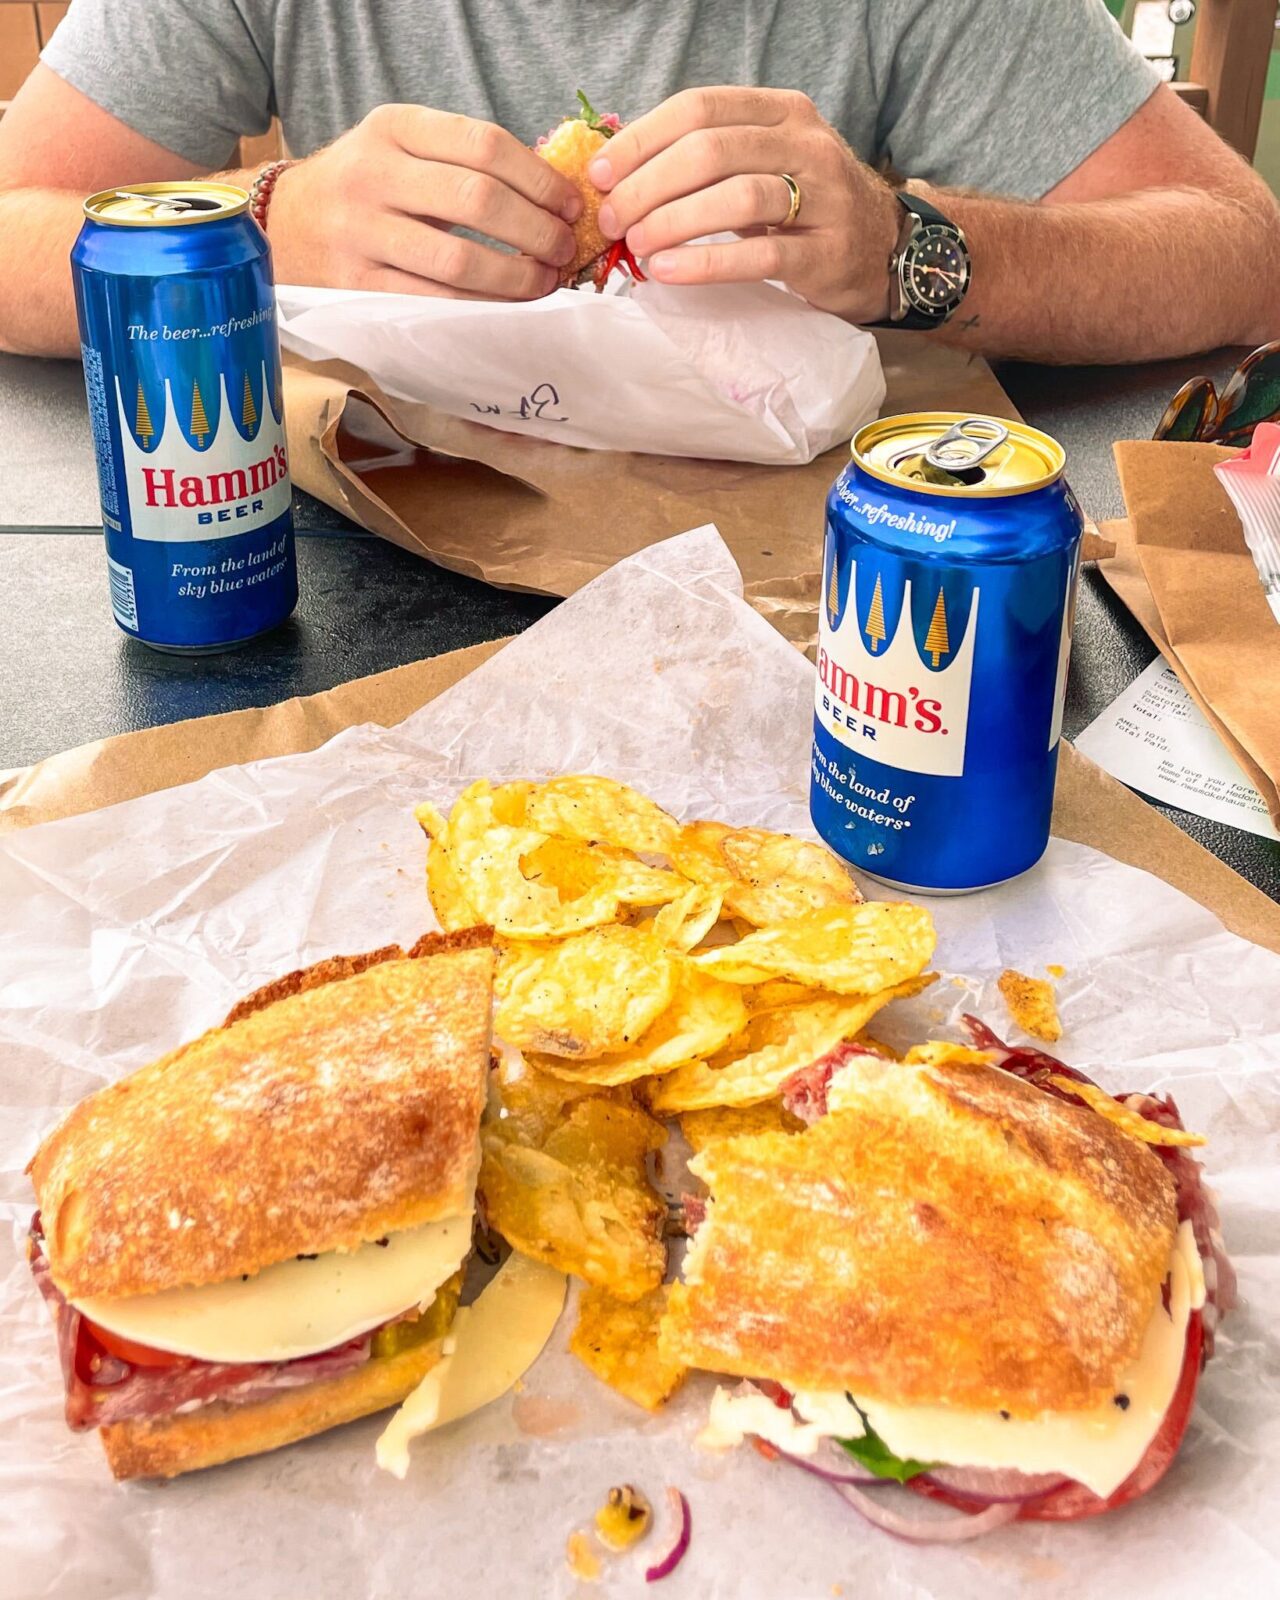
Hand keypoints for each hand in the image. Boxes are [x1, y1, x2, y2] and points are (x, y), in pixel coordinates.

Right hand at [267, 105, 582, 299]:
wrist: (284, 225)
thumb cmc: (365, 188)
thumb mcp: (400, 148)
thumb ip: (460, 159)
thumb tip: (551, 196)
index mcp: (393, 128)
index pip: (484, 145)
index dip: (539, 179)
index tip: (569, 206)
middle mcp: (373, 175)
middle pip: (478, 200)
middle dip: (536, 230)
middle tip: (563, 250)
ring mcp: (362, 233)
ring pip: (459, 260)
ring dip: (516, 277)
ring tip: (544, 282)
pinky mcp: (358, 285)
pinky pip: (435, 302)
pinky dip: (482, 307)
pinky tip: (507, 307)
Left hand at [589, 87, 899, 322]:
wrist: (883, 249)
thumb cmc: (805, 207)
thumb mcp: (763, 163)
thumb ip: (707, 159)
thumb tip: (618, 172)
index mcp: (781, 111)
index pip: (699, 108)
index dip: (641, 140)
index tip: (601, 175)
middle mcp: (806, 143)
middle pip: (711, 150)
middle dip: (648, 185)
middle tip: (612, 219)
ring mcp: (823, 197)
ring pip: (736, 196)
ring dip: (673, 221)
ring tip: (636, 246)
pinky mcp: (826, 253)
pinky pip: (760, 255)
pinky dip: (705, 263)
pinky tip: (667, 272)